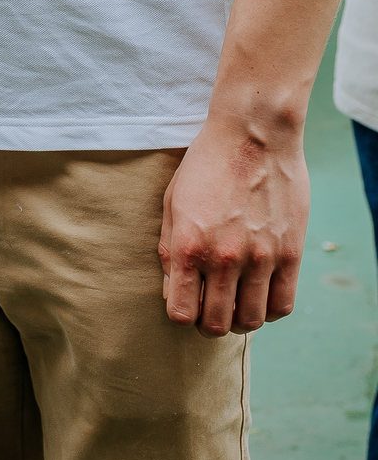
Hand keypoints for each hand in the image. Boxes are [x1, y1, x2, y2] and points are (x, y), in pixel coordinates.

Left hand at [158, 114, 307, 334]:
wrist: (252, 133)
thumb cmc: (206, 163)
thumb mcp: (172, 200)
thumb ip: (168, 248)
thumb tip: (171, 288)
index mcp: (187, 246)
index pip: (181, 314)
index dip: (181, 313)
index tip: (186, 300)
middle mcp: (223, 258)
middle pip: (216, 325)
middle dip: (209, 322)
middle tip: (211, 305)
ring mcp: (260, 258)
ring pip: (251, 321)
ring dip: (240, 319)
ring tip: (236, 301)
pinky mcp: (290, 254)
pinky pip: (282, 306)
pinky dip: (269, 310)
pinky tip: (260, 293)